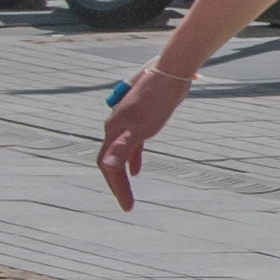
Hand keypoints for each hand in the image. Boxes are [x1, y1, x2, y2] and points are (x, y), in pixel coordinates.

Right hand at [96, 66, 194, 211]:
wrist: (171, 73)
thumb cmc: (158, 99)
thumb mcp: (143, 127)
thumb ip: (125, 147)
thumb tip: (108, 166)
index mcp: (113, 131)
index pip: (109, 166)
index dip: (117, 187)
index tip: (127, 206)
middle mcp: (115, 127)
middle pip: (110, 162)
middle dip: (117, 184)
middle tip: (127, 204)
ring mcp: (126, 123)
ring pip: (120, 154)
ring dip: (122, 173)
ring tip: (127, 191)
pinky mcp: (139, 119)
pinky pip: (131, 145)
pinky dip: (133, 159)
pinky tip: (137, 169)